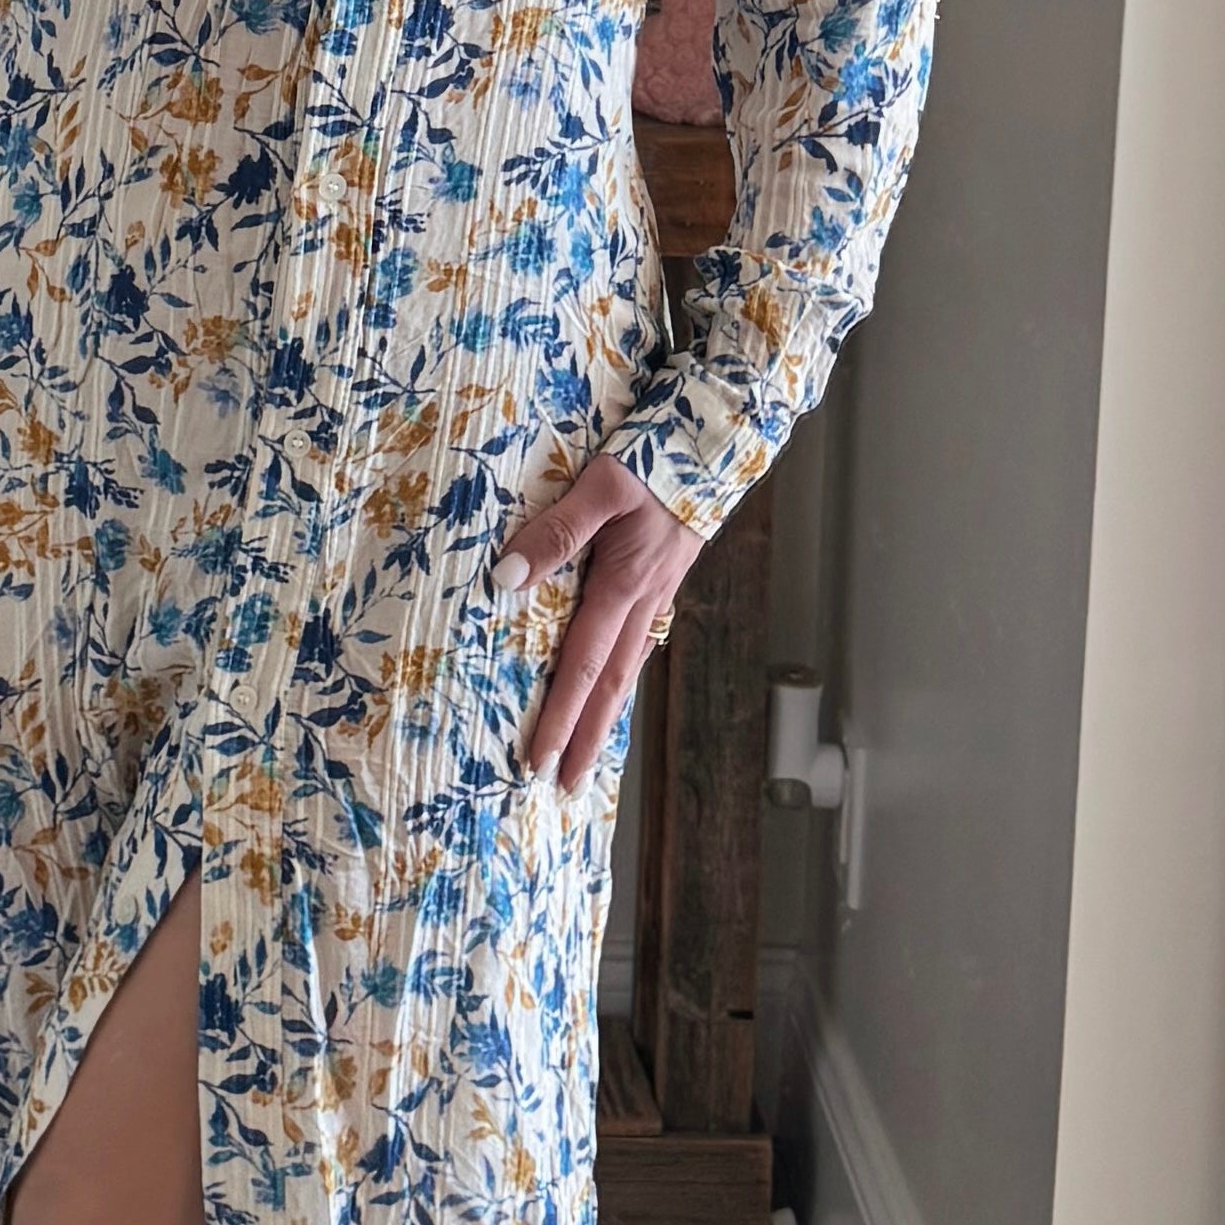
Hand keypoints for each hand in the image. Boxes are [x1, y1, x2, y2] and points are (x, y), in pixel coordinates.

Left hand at [496, 455, 705, 792]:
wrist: (715, 439)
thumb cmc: (657, 456)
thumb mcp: (602, 484)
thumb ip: (557, 531)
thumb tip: (508, 578)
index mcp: (626, 584)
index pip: (585, 666)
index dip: (562, 716)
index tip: (540, 758)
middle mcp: (645, 600)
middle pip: (612, 685)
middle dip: (587, 737)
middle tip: (565, 785)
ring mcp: (658, 593)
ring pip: (628, 669)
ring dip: (605, 715)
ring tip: (587, 755)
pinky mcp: (662, 580)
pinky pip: (639, 643)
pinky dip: (622, 678)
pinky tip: (612, 687)